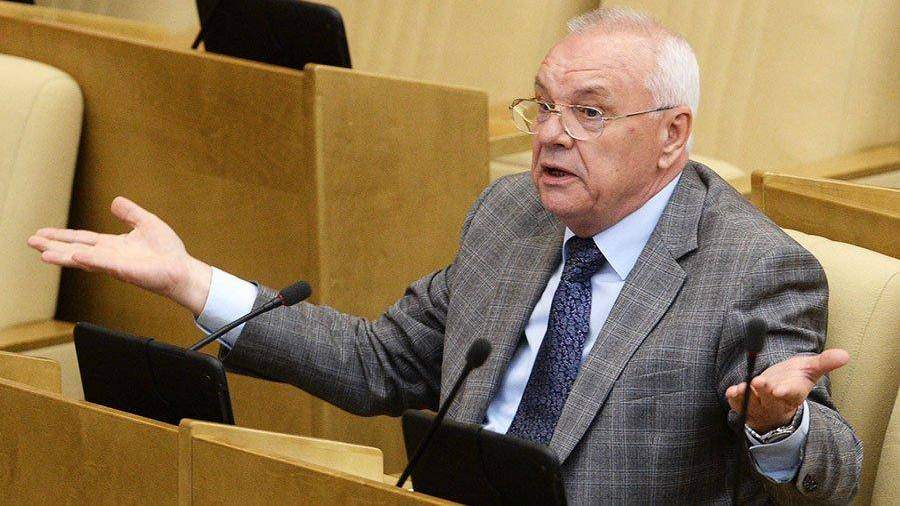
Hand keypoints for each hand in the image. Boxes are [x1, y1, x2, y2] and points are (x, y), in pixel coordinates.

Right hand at [27, 197, 211, 314]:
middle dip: (53, 246)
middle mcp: (109, 256)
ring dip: (63, 256)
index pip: (82, 239)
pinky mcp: (125, 270)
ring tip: (42, 253)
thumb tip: (114, 200)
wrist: (181, 268)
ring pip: (84, 259)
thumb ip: (129, 213)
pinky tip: (74, 256)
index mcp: (113, 246)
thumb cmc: (167, 250)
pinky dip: (89, 260)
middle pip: (75, 249)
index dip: (62, 236)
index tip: (42, 233)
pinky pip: (104, 264)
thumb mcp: (146, 223)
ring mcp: (115, 264)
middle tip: (30, 242)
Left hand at [725, 349, 849, 432]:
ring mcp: (760, 406)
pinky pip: (738, 404)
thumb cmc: (793, 379)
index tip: (779, 390)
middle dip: (764, 392)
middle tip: (759, 381)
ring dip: (746, 396)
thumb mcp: (809, 370)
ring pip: (752, 403)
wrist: (776, 394)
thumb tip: (845, 354)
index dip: (786, 392)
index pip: (791, 395)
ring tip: (741, 388)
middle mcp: (777, 402)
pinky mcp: (745, 406)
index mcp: (794, 394)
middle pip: (770, 399)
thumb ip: (824, 362)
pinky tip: (732, 391)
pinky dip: (734, 399)